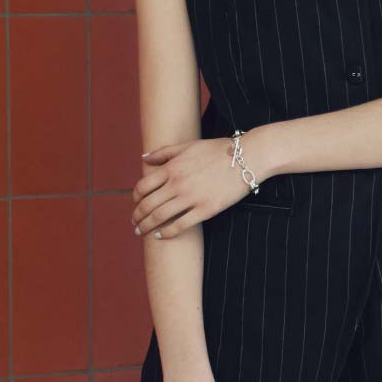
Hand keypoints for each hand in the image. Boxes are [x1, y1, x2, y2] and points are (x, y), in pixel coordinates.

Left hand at [132, 135, 259, 237]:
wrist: (247, 158)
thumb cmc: (218, 150)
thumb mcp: (189, 146)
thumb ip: (164, 152)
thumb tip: (144, 158)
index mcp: (172, 167)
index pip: (143, 186)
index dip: (135, 197)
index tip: (135, 203)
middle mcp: (178, 183)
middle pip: (148, 204)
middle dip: (137, 216)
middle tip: (134, 223)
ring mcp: (191, 197)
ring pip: (160, 216)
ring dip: (146, 226)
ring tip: (141, 232)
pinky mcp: (206, 209)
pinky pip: (180, 225)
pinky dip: (166, 233)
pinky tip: (160, 236)